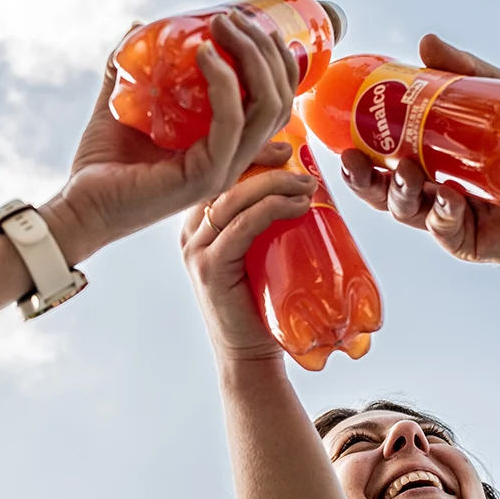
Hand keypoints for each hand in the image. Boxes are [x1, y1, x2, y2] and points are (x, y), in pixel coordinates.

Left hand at [41, 12, 300, 264]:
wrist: (80, 206)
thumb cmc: (102, 163)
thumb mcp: (124, 103)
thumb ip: (134, 68)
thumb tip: (139, 25)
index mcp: (225, 143)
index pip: (274, 98)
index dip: (271, 56)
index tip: (241, 19)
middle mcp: (233, 157)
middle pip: (279, 98)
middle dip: (264, 48)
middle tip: (231, 16)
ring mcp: (224, 170)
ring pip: (266, 107)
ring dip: (251, 57)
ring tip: (222, 25)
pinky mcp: (206, 176)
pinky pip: (231, 122)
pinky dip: (223, 82)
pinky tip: (204, 53)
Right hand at [180, 170, 317, 363]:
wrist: (248, 354)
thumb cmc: (261, 304)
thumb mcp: (261, 252)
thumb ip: (267, 224)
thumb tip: (308, 188)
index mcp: (200, 223)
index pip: (220, 174)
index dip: (250, 152)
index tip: (286, 145)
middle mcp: (191, 232)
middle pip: (222, 178)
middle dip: (263, 160)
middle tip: (299, 159)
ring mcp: (196, 250)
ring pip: (231, 198)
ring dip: (273, 184)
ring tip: (306, 184)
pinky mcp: (209, 268)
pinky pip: (238, 226)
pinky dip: (269, 210)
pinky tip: (294, 205)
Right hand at [339, 34, 499, 289]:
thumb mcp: (498, 100)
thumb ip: (463, 74)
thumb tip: (426, 43)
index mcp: (429, 163)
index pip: (383, 162)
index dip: (359, 157)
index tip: (343, 142)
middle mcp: (432, 192)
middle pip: (384, 191)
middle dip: (364, 180)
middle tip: (356, 161)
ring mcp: (449, 218)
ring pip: (408, 211)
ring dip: (399, 193)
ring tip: (406, 172)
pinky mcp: (471, 240)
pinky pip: (446, 230)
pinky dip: (442, 215)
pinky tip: (447, 199)